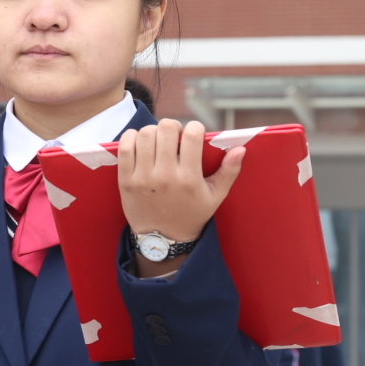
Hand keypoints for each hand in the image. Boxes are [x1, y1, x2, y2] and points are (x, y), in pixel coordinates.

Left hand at [118, 118, 241, 276]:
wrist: (162, 239)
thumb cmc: (192, 214)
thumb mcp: (215, 197)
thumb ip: (229, 172)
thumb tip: (240, 149)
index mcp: (189, 178)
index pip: (192, 136)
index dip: (195, 127)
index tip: (195, 132)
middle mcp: (165, 175)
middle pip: (165, 130)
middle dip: (173, 126)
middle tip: (175, 135)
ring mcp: (142, 177)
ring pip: (144, 135)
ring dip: (152, 131)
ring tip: (158, 139)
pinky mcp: (125, 180)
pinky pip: (124, 148)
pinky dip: (130, 137)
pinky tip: (139, 141)